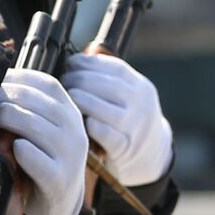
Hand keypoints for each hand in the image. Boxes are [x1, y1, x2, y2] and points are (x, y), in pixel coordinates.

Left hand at [0, 69, 87, 214]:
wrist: (60, 200)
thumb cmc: (43, 155)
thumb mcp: (42, 126)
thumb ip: (26, 105)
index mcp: (69, 111)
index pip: (46, 84)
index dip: (17, 78)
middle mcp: (74, 130)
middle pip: (37, 101)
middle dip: (5, 97)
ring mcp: (69, 155)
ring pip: (35, 126)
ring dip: (9, 119)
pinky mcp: (58, 179)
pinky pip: (34, 158)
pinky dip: (20, 150)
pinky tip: (13, 148)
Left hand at [62, 53, 172, 186]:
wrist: (152, 154)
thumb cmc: (128, 117)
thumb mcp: (127, 95)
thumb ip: (107, 78)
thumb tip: (75, 59)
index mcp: (140, 87)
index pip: (114, 67)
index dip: (88, 63)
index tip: (70, 63)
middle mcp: (141, 104)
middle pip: (104, 85)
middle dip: (77, 80)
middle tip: (63, 82)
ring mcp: (134, 126)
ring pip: (101, 107)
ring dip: (78, 100)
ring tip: (65, 99)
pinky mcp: (124, 146)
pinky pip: (102, 132)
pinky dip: (87, 124)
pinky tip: (77, 120)